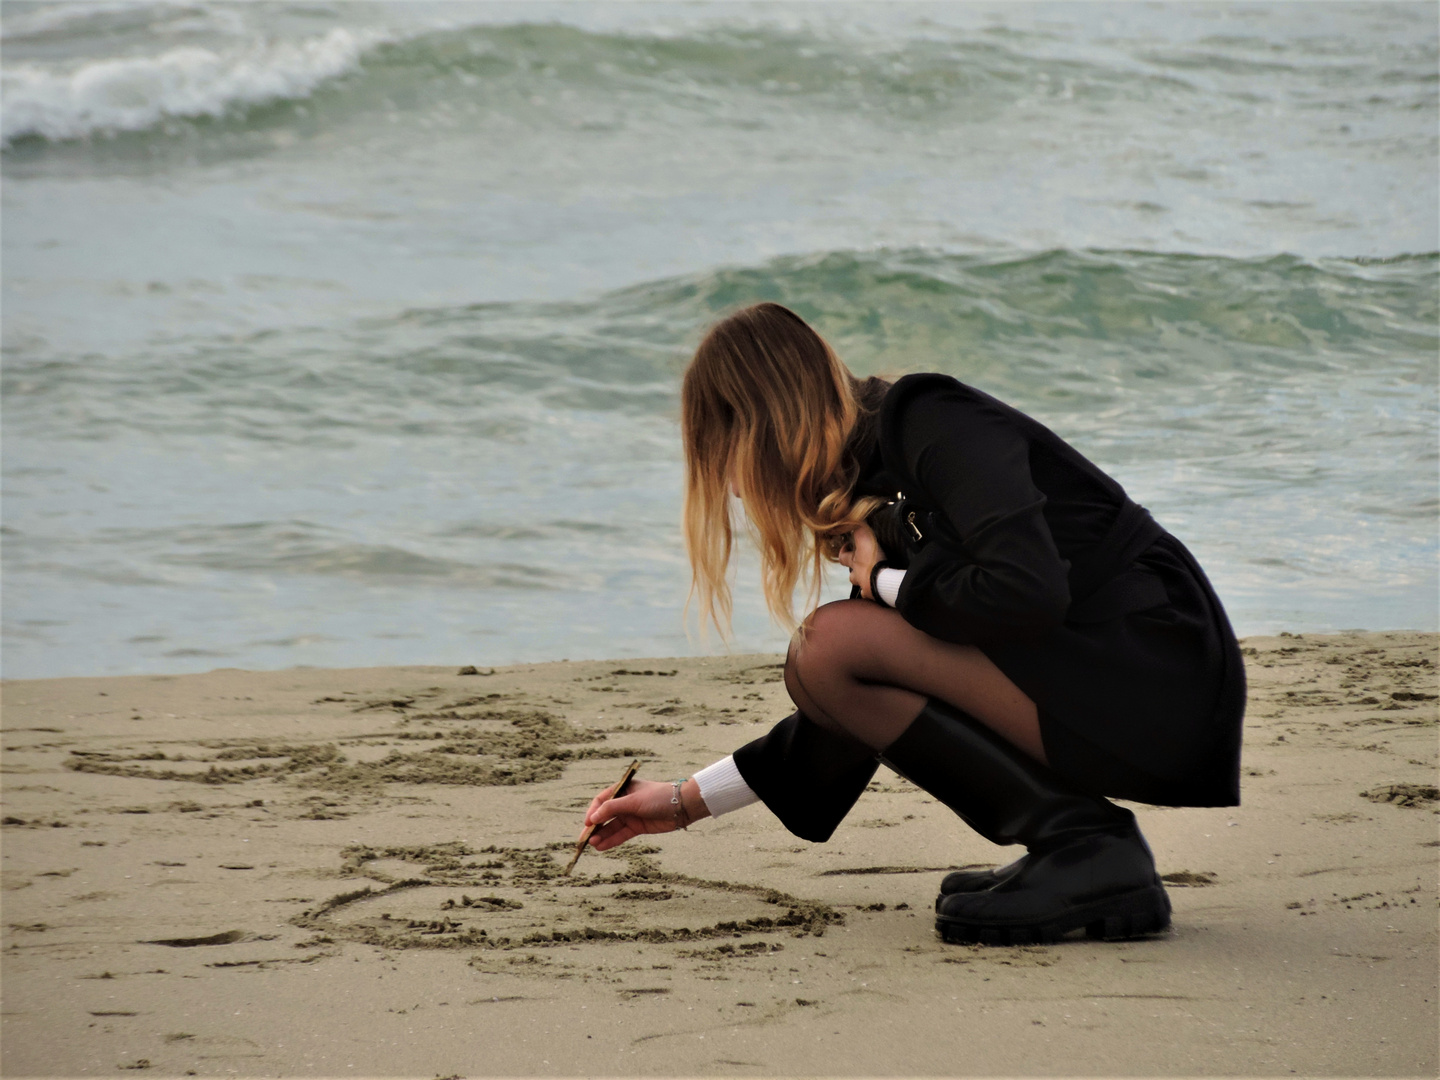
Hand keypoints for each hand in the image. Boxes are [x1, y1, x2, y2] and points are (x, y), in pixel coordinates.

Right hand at [581, 777, 709, 851]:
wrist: (682, 807)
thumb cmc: (658, 797)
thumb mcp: (633, 801)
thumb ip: (613, 808)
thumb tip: (594, 817)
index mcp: (622, 790)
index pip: (602, 800)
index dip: (593, 812)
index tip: (588, 823)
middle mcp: (625, 802)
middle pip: (605, 815)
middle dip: (594, 827)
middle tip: (584, 838)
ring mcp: (631, 815)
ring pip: (612, 827)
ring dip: (602, 835)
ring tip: (592, 844)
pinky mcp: (637, 827)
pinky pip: (621, 835)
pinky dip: (611, 841)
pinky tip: (601, 847)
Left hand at [837, 522, 882, 599]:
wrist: (884, 580)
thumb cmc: (873, 559)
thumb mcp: (865, 538)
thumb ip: (858, 528)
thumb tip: (850, 517)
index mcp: (854, 562)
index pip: (843, 557)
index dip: (843, 552)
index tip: (846, 547)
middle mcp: (857, 576)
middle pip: (851, 576)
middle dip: (854, 572)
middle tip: (861, 567)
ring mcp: (866, 588)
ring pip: (861, 587)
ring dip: (864, 583)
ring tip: (871, 580)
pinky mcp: (875, 596)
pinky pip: (873, 596)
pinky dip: (875, 593)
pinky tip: (879, 591)